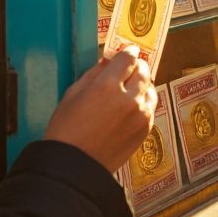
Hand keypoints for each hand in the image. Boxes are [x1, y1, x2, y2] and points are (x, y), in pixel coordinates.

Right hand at [45, 47, 155, 171]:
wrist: (75, 165)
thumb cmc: (66, 128)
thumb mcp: (73, 93)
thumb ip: (94, 73)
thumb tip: (108, 61)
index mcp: (107, 85)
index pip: (128, 58)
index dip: (127, 52)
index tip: (127, 52)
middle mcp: (129, 98)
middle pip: (143, 71)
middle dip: (136, 66)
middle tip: (129, 67)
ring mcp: (140, 114)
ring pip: (150, 88)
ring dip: (142, 84)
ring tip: (130, 88)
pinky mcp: (145, 129)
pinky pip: (151, 106)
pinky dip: (144, 101)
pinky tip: (132, 105)